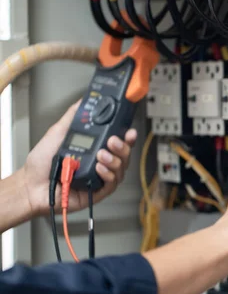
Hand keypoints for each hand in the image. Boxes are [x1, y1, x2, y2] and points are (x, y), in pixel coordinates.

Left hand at [23, 101, 136, 215]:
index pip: (119, 141)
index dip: (127, 136)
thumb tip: (83, 101)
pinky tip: (98, 168)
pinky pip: (112, 183)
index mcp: (95, 148)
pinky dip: (107, 174)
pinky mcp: (98, 192)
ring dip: (114, 160)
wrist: (31, 185)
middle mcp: (101, 162)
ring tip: (101, 155)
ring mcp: (100, 177)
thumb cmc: (42, 163)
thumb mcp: (58, 133)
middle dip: (122, 147)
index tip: (129, 131)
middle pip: (124, 154)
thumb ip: (73, 117)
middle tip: (112, 140)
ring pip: (121, 168)